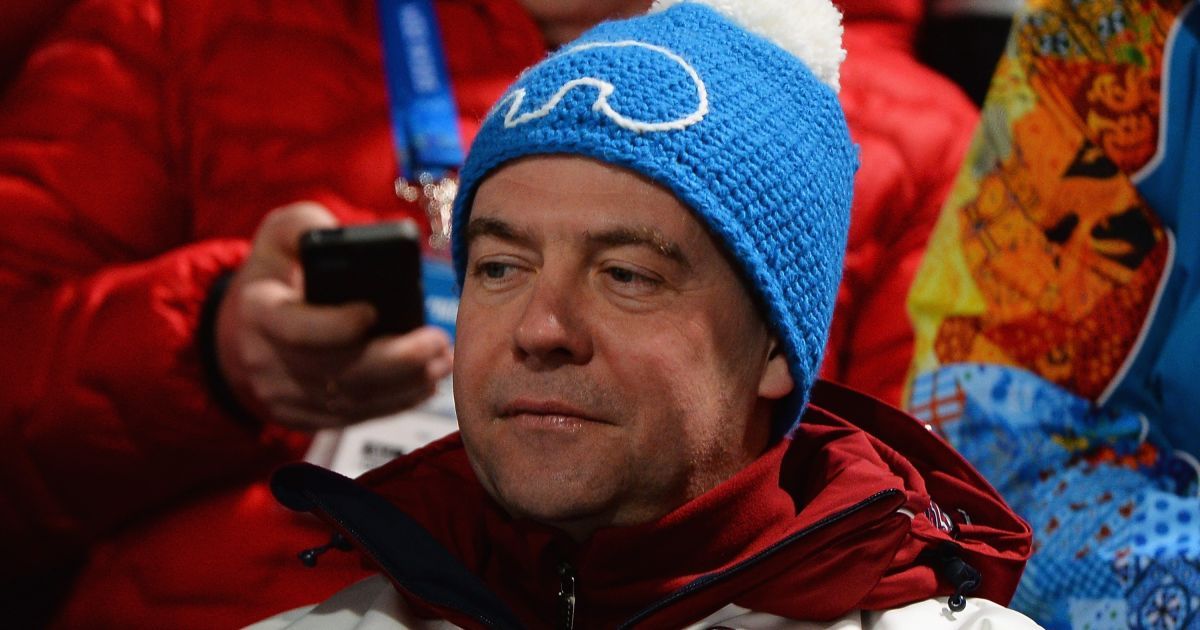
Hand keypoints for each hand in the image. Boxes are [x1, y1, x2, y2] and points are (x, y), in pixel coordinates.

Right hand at [215, 202, 452, 429]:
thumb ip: (306, 225)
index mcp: (259, 312)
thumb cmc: (273, 277)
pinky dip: (395, 402)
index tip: (373, 311)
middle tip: (436, 341)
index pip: (297, 328)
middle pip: (339, 372)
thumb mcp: (278, 237)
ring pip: (353, 399)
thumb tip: (346, 236)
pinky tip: (424, 383)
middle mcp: (266, 361)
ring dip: (407, 383)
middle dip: (396, 360)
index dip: (336, 326)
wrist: (241, 335)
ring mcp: (284, 396)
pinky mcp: (304, 418)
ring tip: (442, 360)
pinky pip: (355, 416)